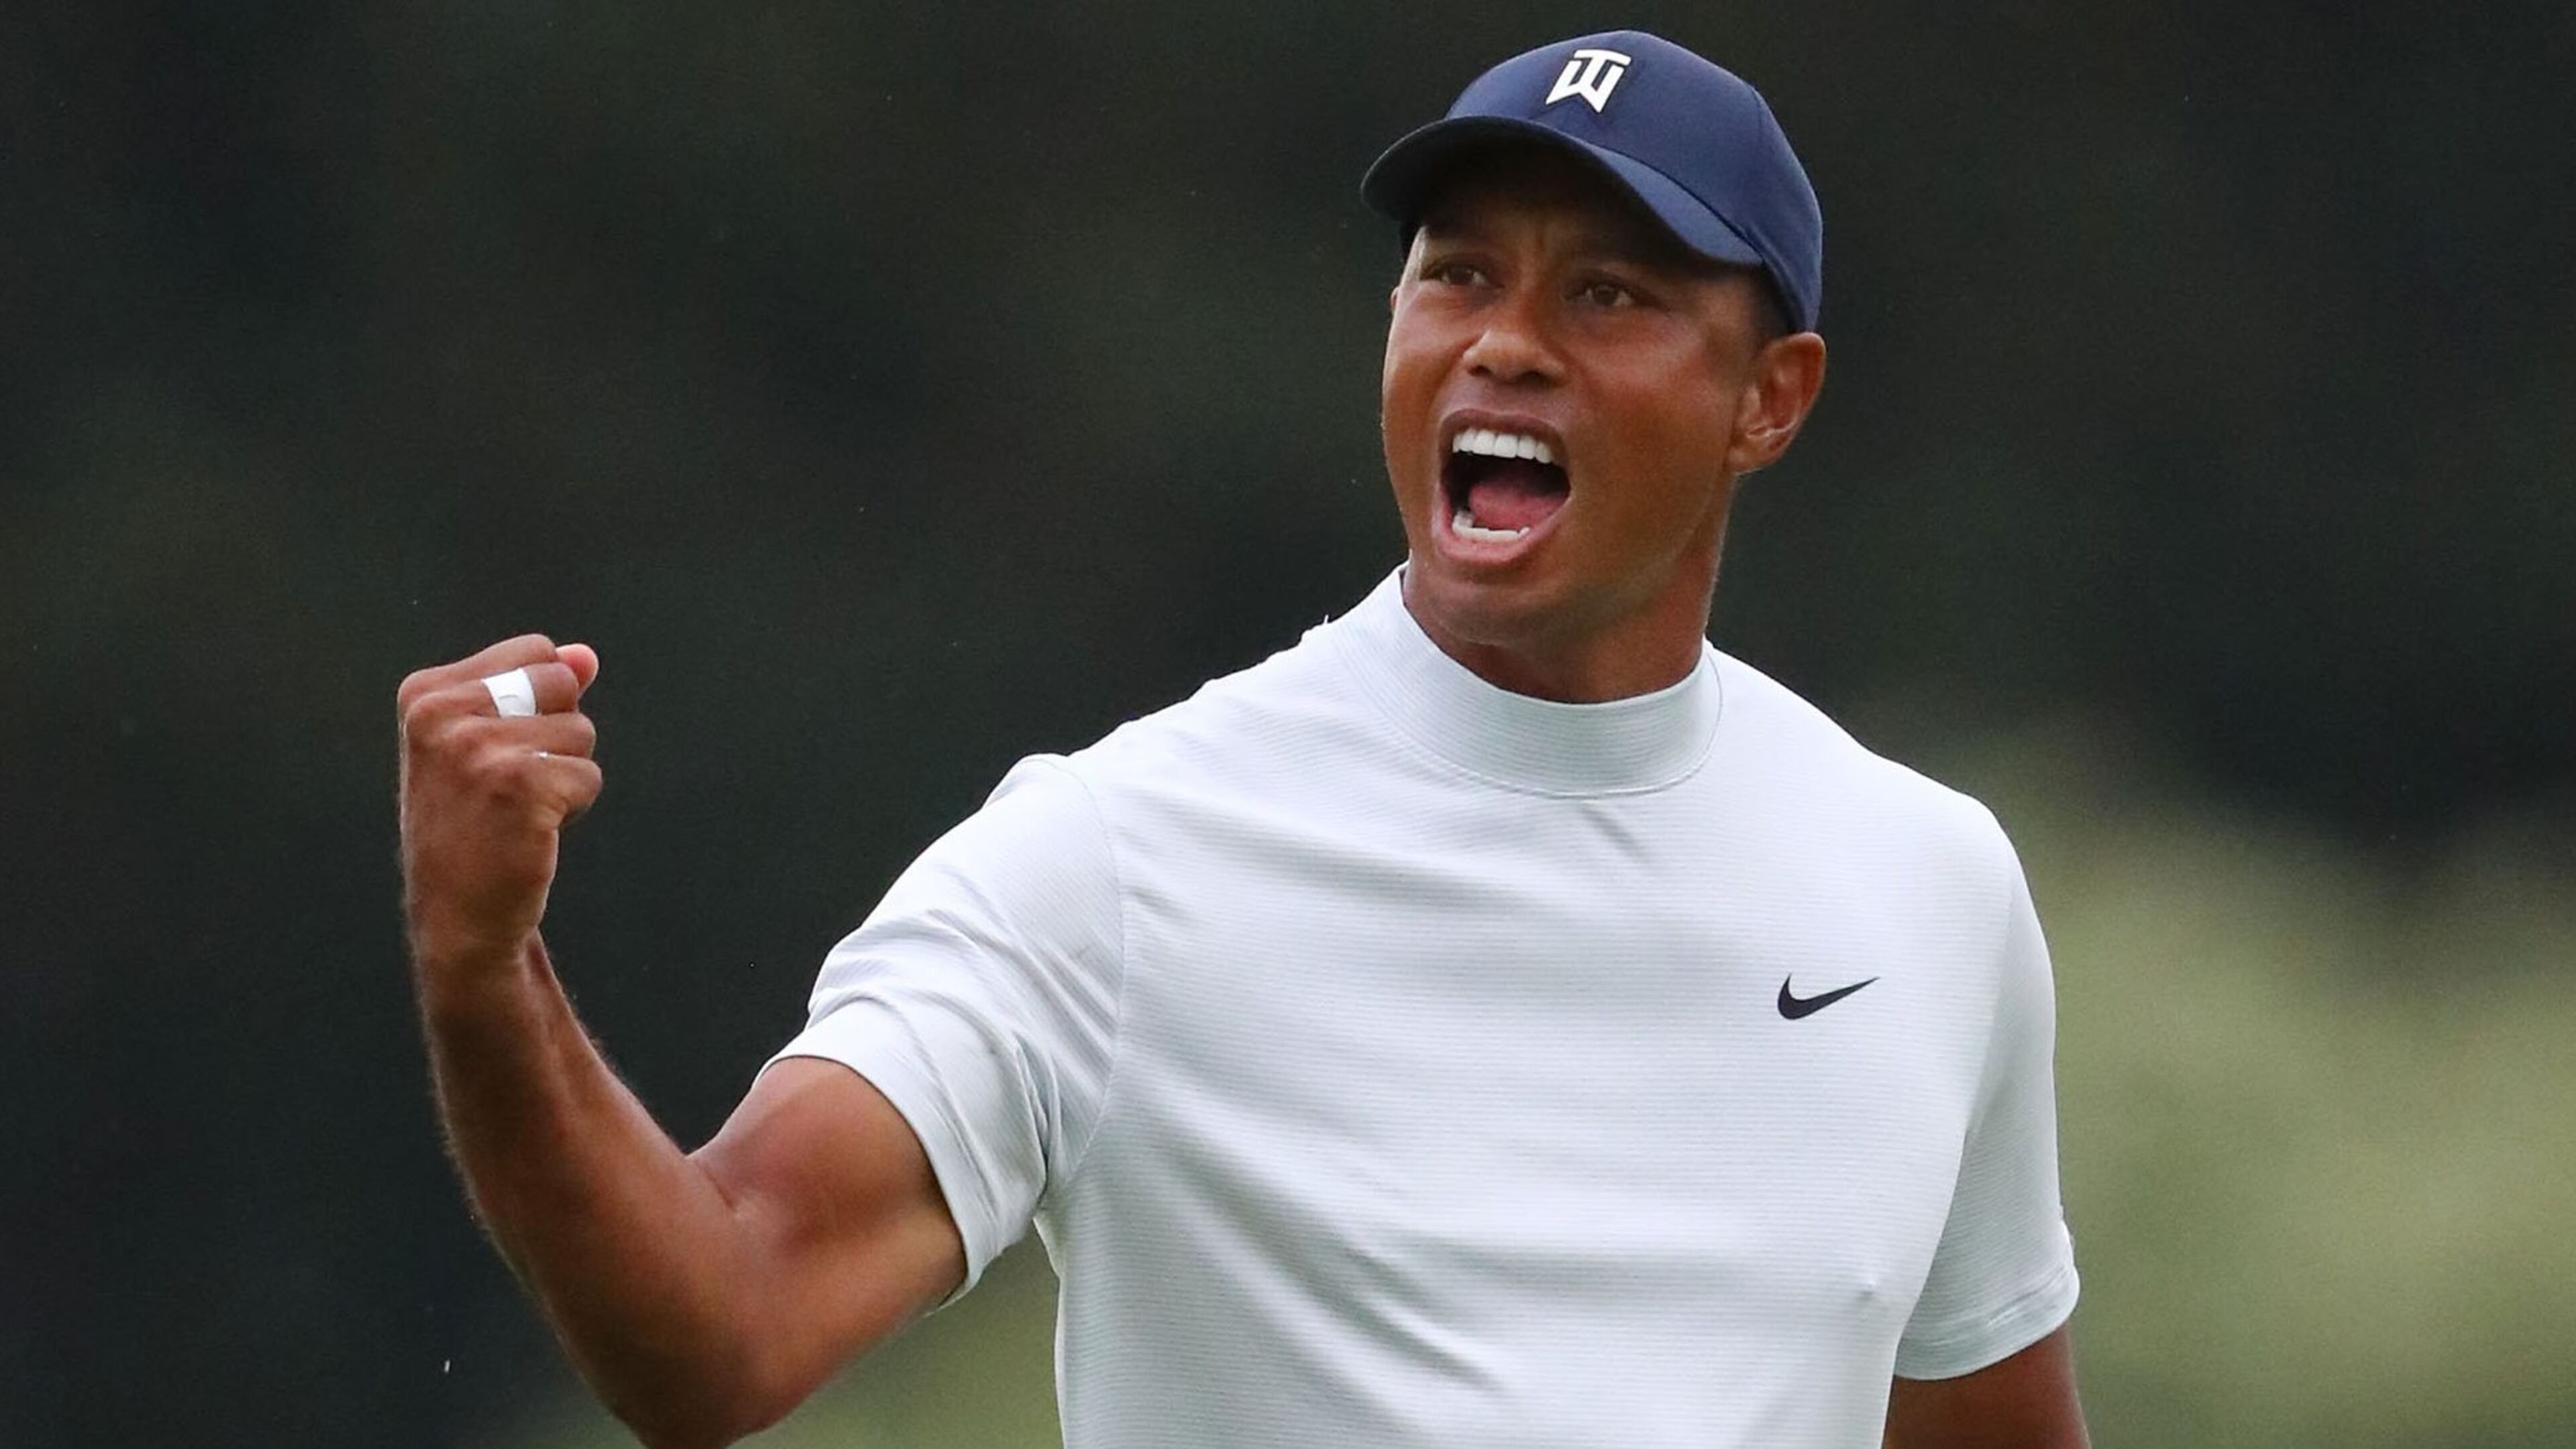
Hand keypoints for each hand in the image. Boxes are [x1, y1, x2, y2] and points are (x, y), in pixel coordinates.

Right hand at [398, 636, 603, 973]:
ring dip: (566, 773)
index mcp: (427, 693)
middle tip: (511, 783)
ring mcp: (475, 748)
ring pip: (581, 731)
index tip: (497, 750)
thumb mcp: (488, 743)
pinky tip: (530, 830)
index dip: (541, 702)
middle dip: (558, 733)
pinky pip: (588, 775)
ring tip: (517, 808)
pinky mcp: (517, 784)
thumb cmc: (476, 823)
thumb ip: (535, 689)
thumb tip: (585, 656)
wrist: (458, 912)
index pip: (537, 651)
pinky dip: (574, 805)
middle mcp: (441, 713)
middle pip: (561, 681)